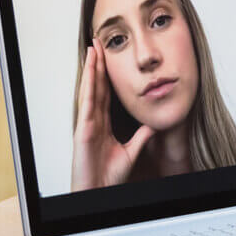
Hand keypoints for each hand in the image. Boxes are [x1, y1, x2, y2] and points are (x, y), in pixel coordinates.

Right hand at [71, 38, 154, 190]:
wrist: (99, 191)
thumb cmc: (109, 176)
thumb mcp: (131, 152)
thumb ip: (141, 137)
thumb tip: (152, 125)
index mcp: (103, 124)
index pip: (106, 94)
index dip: (107, 75)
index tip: (110, 58)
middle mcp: (93, 120)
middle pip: (97, 86)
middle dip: (98, 64)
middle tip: (99, 43)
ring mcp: (87, 123)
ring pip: (90, 89)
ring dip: (92, 68)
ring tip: (94, 48)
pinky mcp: (82, 129)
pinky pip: (87, 103)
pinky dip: (88, 85)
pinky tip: (90, 71)